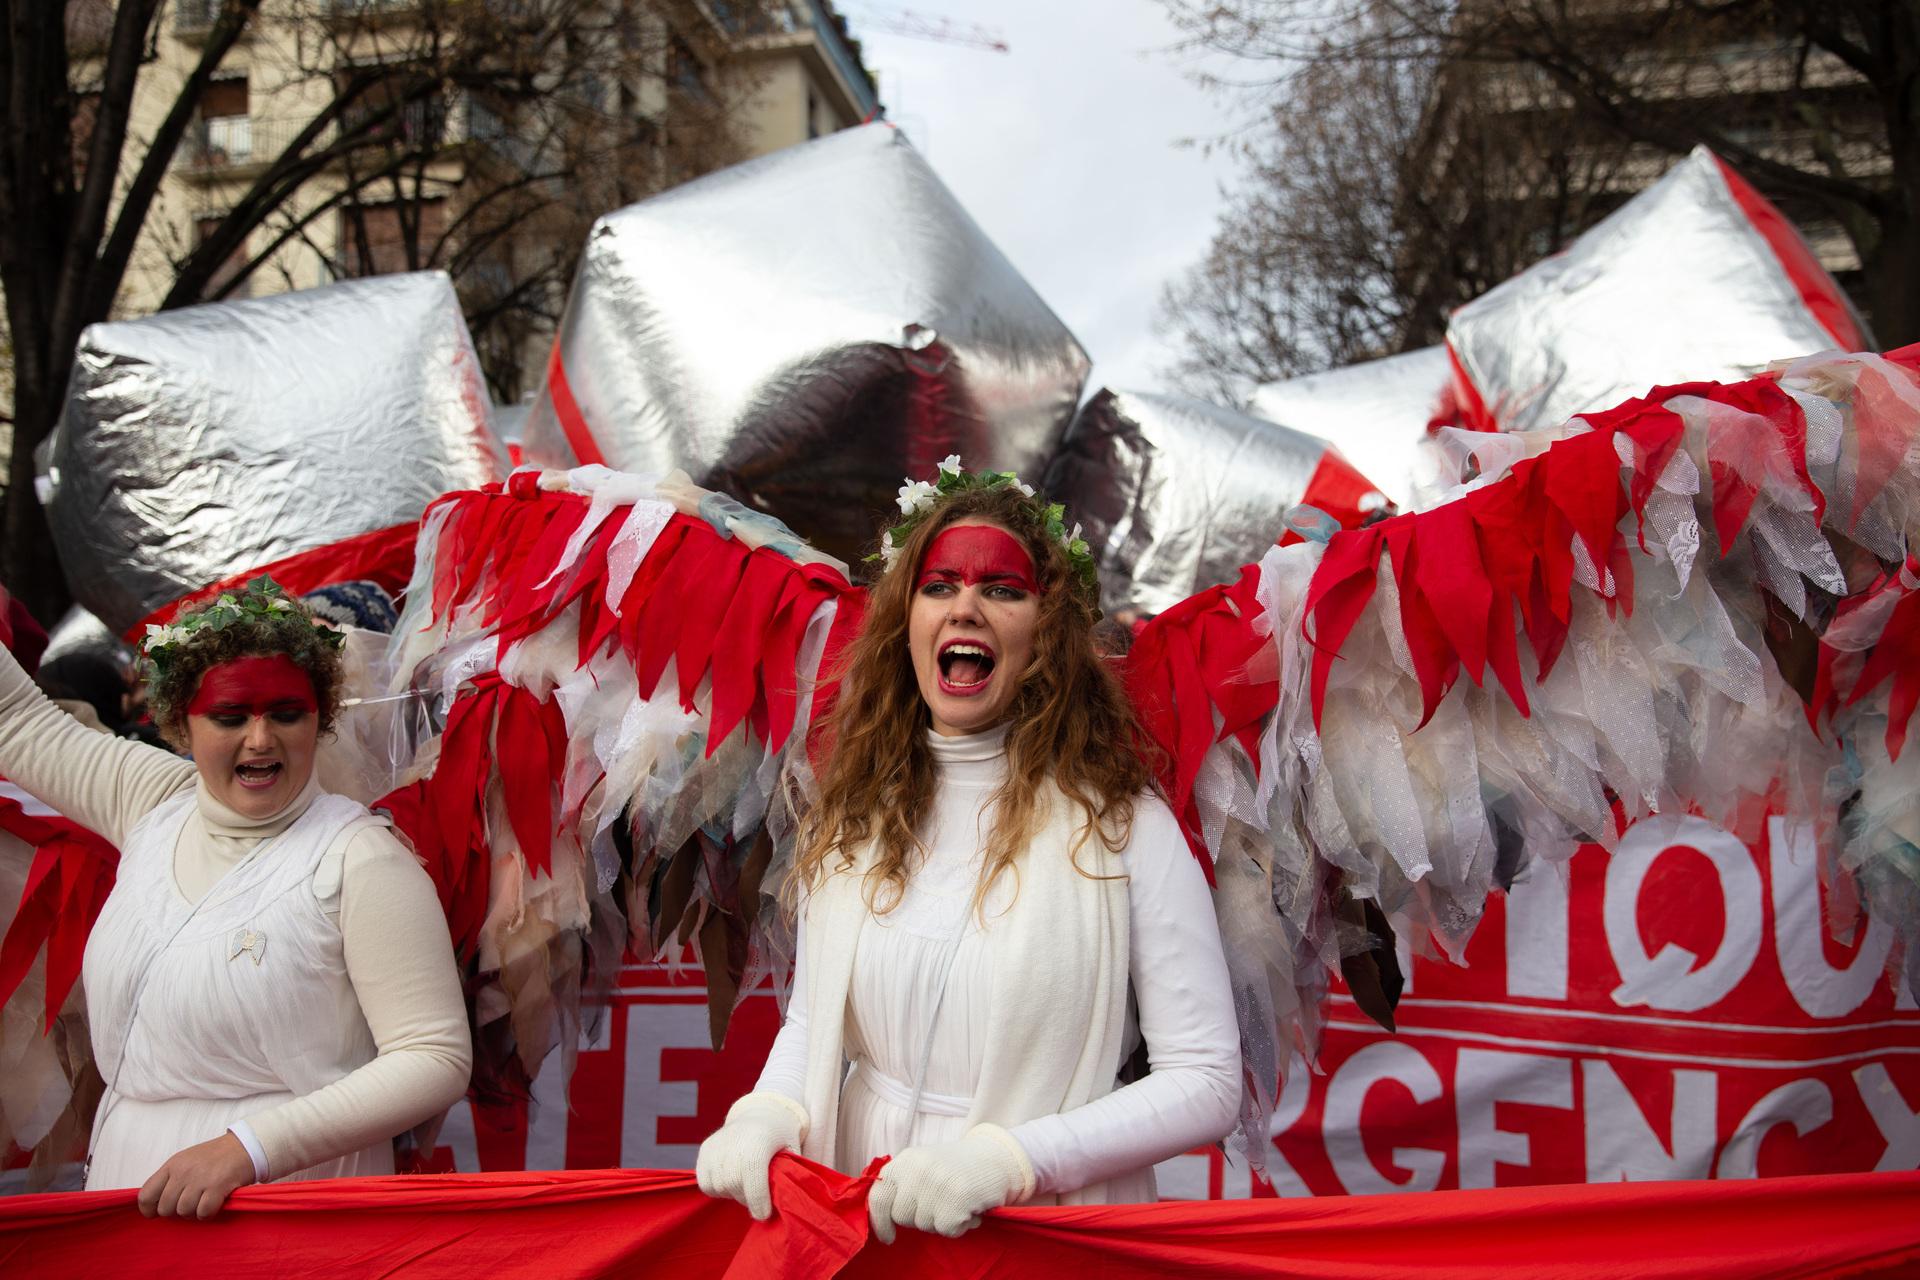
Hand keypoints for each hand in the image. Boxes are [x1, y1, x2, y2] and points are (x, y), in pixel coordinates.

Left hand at [137, 1132, 256, 1219]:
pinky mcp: (217, 1186)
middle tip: (190, 1204)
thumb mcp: (186, 1161)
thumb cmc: (214, 1157)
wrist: (245, 1146)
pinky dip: (208, 1213)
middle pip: (165, 1208)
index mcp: (172, 1165)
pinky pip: (203, 1212)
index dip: (149, 1210)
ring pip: (184, 1211)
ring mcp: (199, 1179)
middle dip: (176, 1211)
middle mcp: (183, 1172)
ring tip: (203, 1202)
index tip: (157, 1213)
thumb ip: (170, 1179)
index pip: (146, 1195)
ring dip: (194, 1212)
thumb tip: (155, 1205)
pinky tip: (214, 1204)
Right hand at [695, 1092, 808, 1219]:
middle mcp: (733, 1141)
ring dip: (733, 1193)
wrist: (762, 1113)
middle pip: (734, 1185)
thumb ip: (789, 1175)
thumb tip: (785, 1203)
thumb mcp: (793, 1152)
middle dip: (747, 1199)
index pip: (753, 1179)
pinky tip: (732, 1180)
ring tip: (746, 1185)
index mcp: (759, 1141)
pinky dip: (718, 1188)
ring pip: (719, 1187)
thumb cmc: (781, 1138)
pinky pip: (706, 1184)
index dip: (758, 1202)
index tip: (764, 1214)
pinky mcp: (704, 1150)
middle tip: (759, 1198)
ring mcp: (716, 1145)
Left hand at [868, 1124, 1034, 1243]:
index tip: (888, 1237)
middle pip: (902, 1216)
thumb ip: (903, 1185)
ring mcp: (935, 1183)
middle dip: (919, 1218)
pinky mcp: (955, 1199)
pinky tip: (970, 1208)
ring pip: (925, 1225)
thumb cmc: (958, 1168)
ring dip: (942, 1221)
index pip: (879, 1195)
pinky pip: (947, 1230)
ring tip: (958, 1201)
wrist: (997, 1157)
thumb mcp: (924, 1166)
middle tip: (941, 1204)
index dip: (879, 1220)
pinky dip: (960, 1226)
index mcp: (905, 1160)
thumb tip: (881, 1216)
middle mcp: (917, 1170)